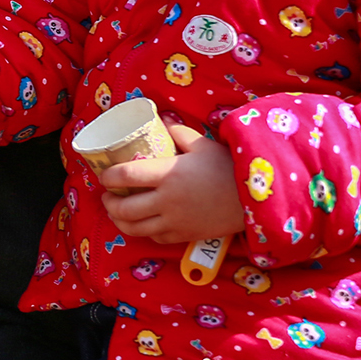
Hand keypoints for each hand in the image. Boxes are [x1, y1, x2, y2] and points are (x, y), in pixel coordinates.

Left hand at [99, 122, 244, 243]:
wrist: (256, 198)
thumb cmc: (228, 167)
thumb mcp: (202, 144)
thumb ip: (178, 133)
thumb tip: (162, 122)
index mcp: (168, 174)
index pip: (126, 175)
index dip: (109, 177)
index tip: (104, 175)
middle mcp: (167, 200)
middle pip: (124, 208)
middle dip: (109, 203)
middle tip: (107, 196)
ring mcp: (175, 221)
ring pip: (135, 228)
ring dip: (119, 221)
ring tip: (116, 212)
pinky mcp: (185, 235)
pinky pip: (155, 237)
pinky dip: (144, 231)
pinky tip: (142, 224)